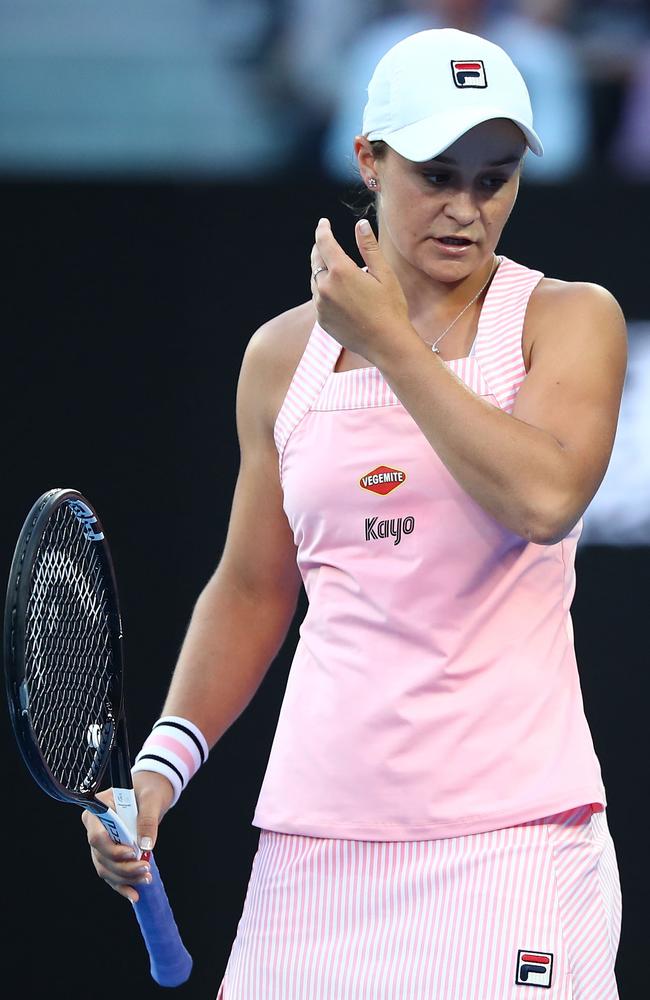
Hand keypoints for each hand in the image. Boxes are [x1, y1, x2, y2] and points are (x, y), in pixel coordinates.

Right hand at [81, 772, 173, 902]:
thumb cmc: (148, 790)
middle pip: (101, 856)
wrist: (149, 793)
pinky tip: (134, 894)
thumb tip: (146, 846)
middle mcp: (95, 827)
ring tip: (146, 879)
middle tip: (145, 869)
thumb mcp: (151, 798)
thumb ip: (148, 819)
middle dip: (123, 867)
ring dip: (125, 878)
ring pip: (106, 868)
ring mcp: (101, 843)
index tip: (132, 853)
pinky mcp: (110, 854)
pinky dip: (122, 885)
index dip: (112, 849)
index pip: (97, 836)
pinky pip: (111, 874)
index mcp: (98, 809)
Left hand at [310, 218, 413, 366]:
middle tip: (325, 242)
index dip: (322, 230)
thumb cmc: (390, 307)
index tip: (323, 223)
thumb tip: (360, 224)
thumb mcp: (384, 274)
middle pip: (316, 261)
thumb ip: (369, 247)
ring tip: (334, 269)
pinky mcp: (322, 320)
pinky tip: (338, 294)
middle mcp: (325, 287)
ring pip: (315, 281)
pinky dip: (324, 292)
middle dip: (320, 249)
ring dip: (322, 272)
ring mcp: (321, 306)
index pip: (324, 242)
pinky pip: (319, 300)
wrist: (387, 344)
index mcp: (341, 271)